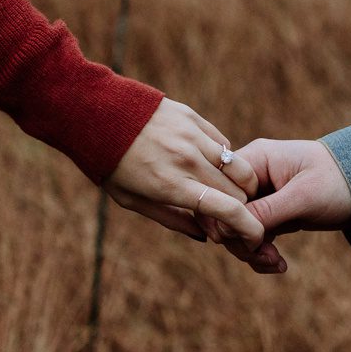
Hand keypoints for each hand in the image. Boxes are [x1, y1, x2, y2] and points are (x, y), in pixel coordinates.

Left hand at [104, 97, 266, 249]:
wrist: (94, 114)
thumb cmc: (110, 164)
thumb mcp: (132, 200)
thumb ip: (172, 220)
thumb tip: (205, 235)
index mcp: (171, 185)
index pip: (226, 209)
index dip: (249, 227)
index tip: (256, 237)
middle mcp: (186, 160)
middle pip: (238, 190)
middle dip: (243, 208)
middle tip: (232, 216)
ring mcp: (191, 136)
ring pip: (238, 165)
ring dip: (241, 184)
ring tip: (228, 191)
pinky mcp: (192, 118)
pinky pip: (223, 143)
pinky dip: (225, 160)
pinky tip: (211, 166)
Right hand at [221, 138, 350, 272]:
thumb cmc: (338, 181)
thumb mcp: (303, 197)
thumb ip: (265, 211)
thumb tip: (228, 228)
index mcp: (254, 160)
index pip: (219, 188)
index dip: (226, 217)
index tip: (250, 238)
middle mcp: (251, 177)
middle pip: (223, 213)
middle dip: (240, 240)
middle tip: (264, 256)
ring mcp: (259, 196)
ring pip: (235, 230)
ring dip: (252, 252)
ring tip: (277, 263)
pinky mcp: (268, 213)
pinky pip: (251, 238)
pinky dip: (261, 254)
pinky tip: (279, 265)